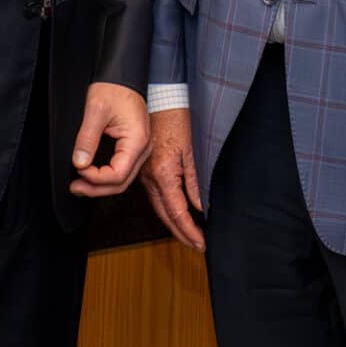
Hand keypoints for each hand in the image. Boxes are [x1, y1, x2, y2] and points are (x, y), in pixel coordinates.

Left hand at [69, 84, 151, 197]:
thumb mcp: (95, 111)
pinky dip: (105, 177)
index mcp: (137, 141)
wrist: (122, 77)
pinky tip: (90, 176)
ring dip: (100, 185)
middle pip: (121, 182)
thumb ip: (86, 139)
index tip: (78, 170)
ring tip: (79, 185)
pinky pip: (121, 169)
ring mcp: (139, 150)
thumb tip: (79, 163)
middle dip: (96, 189)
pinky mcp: (132, 148)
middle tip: (75, 187)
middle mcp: (143, 149)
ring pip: (121, 179)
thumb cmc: (114, 89)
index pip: (118, 174)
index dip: (96, 178)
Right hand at [143, 107, 206, 251]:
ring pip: (158, 207)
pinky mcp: (145, 171)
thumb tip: (200, 205)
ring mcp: (145, 175)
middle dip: (181, 233)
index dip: (189, 231)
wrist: (159, 101)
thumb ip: (195, 181)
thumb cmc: (176, 119)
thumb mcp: (192, 149)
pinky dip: (165, 210)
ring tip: (188, 235)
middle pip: (165, 215)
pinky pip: (155, 196)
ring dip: (173, 224)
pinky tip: (174, 214)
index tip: (200, 243)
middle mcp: (150, 178)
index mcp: (164, 173)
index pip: (177, 211)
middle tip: (196, 245)